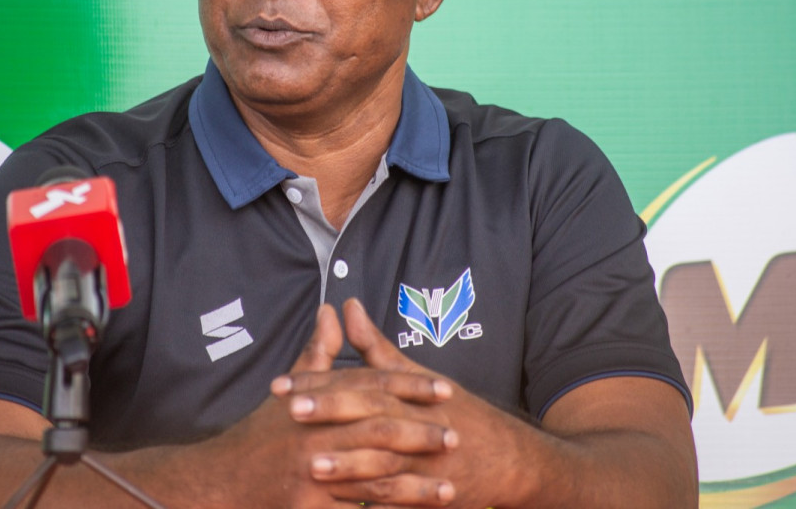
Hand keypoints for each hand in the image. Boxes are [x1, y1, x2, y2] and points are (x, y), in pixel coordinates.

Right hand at [198, 303, 458, 507]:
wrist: (221, 481)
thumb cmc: (260, 434)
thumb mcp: (288, 389)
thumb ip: (318, 352)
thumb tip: (332, 309)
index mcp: (314, 401)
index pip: (370, 385)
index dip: (409, 385)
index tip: (444, 390)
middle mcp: (314, 433)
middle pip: (379, 429)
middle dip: (421, 434)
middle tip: (456, 437)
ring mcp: (312, 472)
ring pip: (375, 477)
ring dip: (416, 486)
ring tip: (450, 490)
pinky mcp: (310, 506)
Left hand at [277, 298, 529, 507]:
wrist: (512, 460)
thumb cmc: (459, 413)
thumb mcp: (420, 377)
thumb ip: (377, 348)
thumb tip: (347, 307)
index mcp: (410, 395)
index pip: (360, 383)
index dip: (321, 383)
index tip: (283, 385)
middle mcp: (418, 425)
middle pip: (371, 416)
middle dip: (330, 414)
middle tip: (289, 412)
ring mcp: (426, 465)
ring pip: (385, 464)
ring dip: (349, 466)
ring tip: (311, 466)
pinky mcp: (432, 498)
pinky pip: (402, 505)